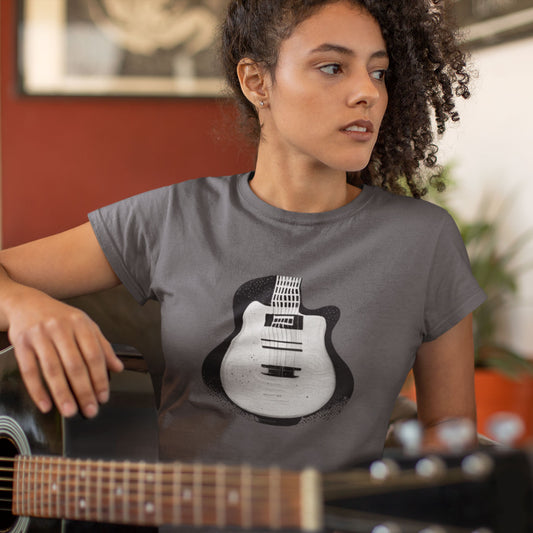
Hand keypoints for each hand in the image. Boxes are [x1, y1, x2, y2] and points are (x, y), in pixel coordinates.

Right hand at [6, 286, 122, 417]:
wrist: (26, 303)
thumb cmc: (60, 318)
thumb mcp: (85, 326)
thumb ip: (103, 346)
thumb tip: (118, 368)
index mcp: (81, 323)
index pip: (94, 355)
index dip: (100, 378)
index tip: (103, 397)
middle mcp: (61, 327)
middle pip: (75, 364)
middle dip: (84, 390)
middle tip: (89, 410)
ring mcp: (40, 335)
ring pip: (53, 369)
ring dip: (62, 394)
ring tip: (70, 411)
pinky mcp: (21, 343)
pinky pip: (30, 370)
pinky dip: (38, 390)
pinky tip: (46, 405)